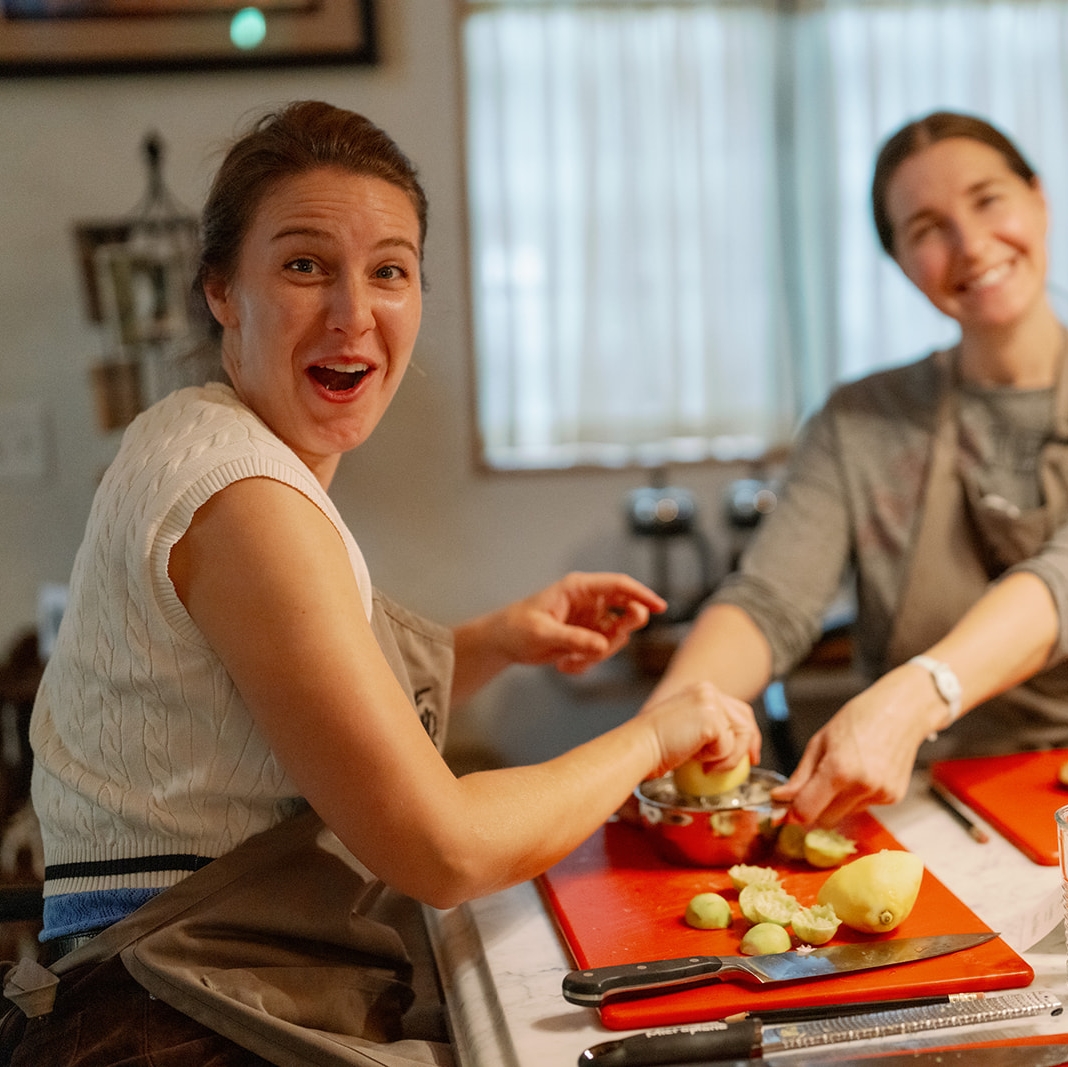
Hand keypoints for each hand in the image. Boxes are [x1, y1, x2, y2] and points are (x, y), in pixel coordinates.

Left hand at [495, 571, 666, 673]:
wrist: (503, 642)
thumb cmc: (517, 627)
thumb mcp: (542, 633)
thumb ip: (573, 639)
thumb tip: (603, 646)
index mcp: (578, 588)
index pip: (619, 586)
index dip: (641, 594)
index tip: (660, 607)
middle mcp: (589, 602)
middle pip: (626, 611)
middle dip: (621, 631)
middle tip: (605, 644)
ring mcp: (590, 621)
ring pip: (615, 638)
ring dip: (596, 655)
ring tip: (567, 661)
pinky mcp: (587, 638)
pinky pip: (601, 654)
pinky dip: (586, 664)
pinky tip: (564, 665)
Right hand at [636, 681, 761, 778]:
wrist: (639, 747)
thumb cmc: (655, 745)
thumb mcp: (688, 730)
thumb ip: (709, 729)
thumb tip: (735, 746)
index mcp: (701, 690)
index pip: (737, 709)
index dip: (748, 732)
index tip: (750, 754)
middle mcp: (707, 690)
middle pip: (745, 719)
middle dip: (748, 745)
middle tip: (747, 765)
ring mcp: (710, 702)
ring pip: (740, 736)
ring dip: (728, 758)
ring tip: (705, 765)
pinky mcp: (711, 718)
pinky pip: (729, 747)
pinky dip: (717, 761)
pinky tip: (695, 760)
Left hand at [772, 668, 936, 825]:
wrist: (901, 712)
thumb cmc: (858, 719)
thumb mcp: (819, 742)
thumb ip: (800, 776)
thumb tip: (780, 798)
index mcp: (839, 771)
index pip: (807, 812)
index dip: (793, 811)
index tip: (787, 805)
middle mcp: (862, 787)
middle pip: (825, 820)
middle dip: (815, 808)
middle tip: (812, 787)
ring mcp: (881, 795)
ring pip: (844, 815)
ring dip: (837, 802)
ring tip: (844, 771)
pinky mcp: (893, 798)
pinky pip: (864, 808)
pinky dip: (856, 797)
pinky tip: (862, 773)